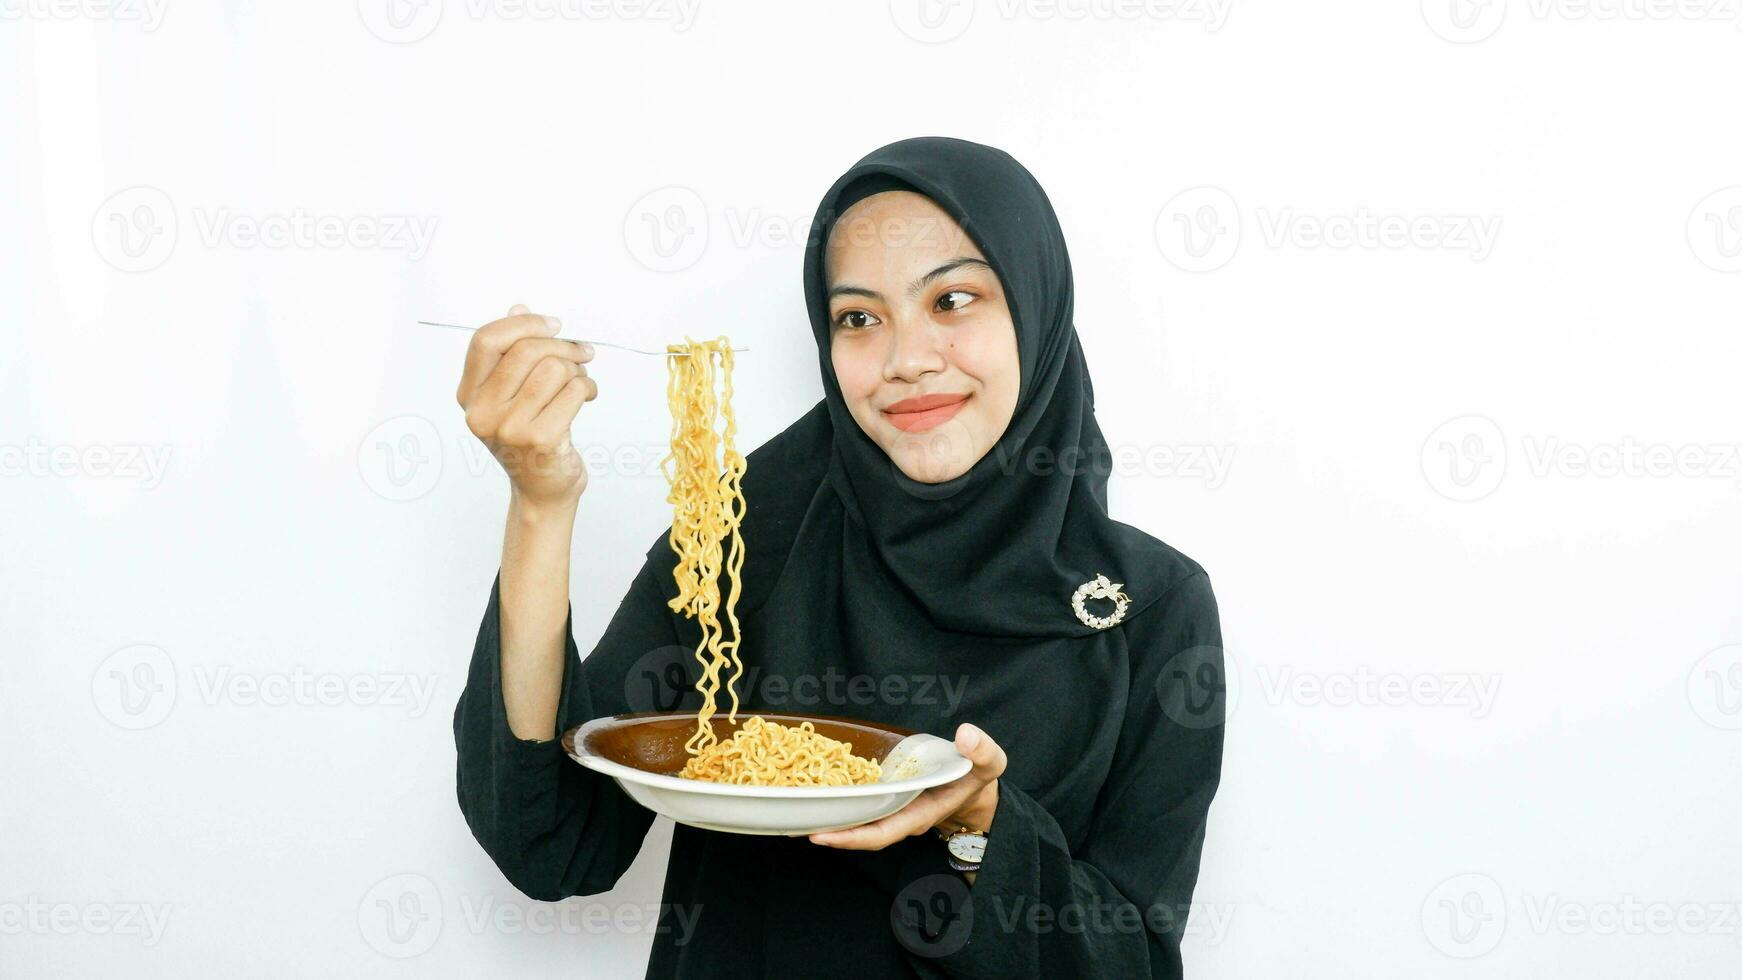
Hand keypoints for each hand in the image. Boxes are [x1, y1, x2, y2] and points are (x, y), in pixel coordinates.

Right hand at [457, 304, 597, 510]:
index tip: (554, 325)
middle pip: (526, 351)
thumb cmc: (530, 438)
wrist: (543, 490)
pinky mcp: (539, 439)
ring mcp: (508, 428)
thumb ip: (511, 354)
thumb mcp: (512, 396)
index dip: (523, 324)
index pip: (486, 340)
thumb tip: (518, 308)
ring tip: (581, 383)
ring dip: (578, 371)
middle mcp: (482, 412)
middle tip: (582, 353)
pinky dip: (588, 389)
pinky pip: (574, 392)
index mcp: (469, 395)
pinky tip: (586, 398)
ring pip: (554, 370)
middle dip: (563, 346)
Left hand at [807, 723, 1005, 850]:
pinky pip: (859, 802)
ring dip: (829, 815)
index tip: (821, 836)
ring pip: (856, 818)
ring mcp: (891, 808)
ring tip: (795, 808)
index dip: (851, 838)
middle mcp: (900, 816)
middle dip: (829, 830)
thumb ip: (982, 751)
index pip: (881, 833)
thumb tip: (965, 734)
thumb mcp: (989, 763)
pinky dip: (839, 798)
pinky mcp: (885, 796)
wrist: (974, 784)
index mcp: (919, 814)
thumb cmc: (978, 775)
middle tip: (793, 824)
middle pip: (860, 831)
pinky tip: (815, 789)